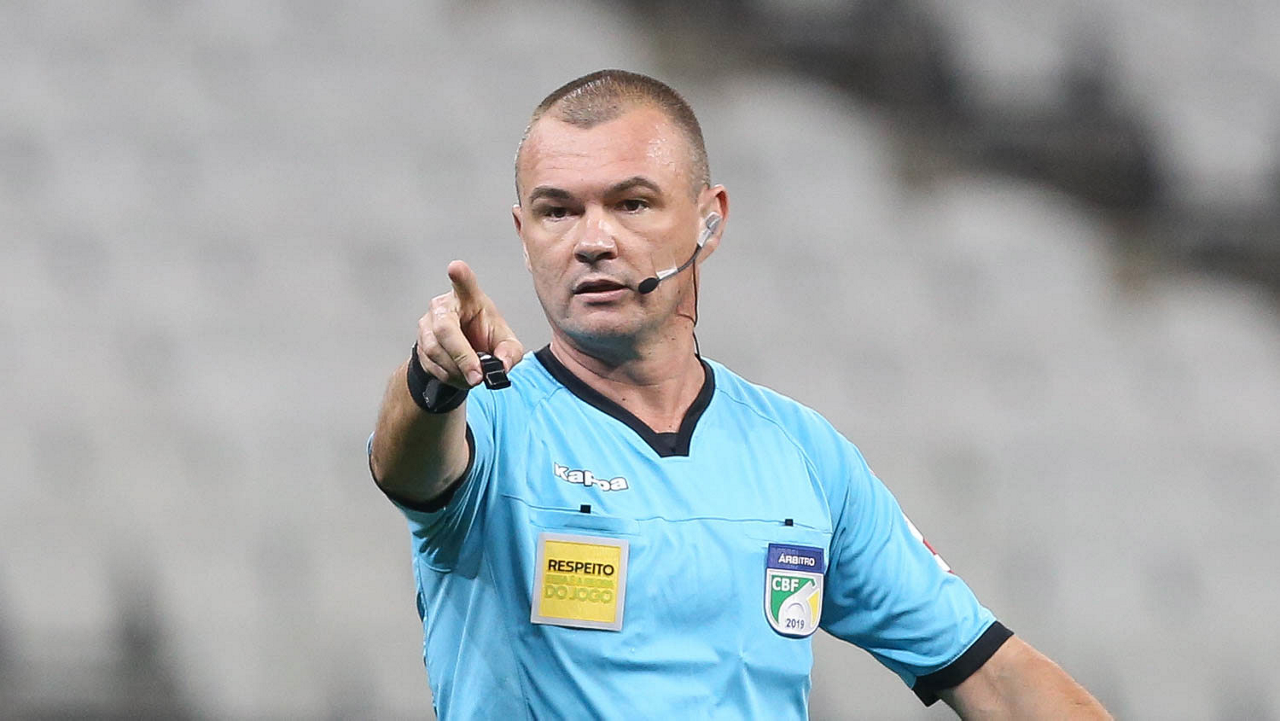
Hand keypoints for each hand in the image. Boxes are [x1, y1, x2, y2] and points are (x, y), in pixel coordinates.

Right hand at [416, 260, 523, 388]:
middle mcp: (443, 307)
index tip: (455, 267)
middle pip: (445, 327)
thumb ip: (510, 352)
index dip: (459, 275)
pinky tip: (460, 375)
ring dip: (457, 370)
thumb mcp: (505, 343)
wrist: (462, 354)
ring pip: (435, 350)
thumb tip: (502, 365)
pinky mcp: (419, 344)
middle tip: (477, 375)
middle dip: (462, 355)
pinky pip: (431, 364)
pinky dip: (449, 376)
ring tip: (473, 376)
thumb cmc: (483, 336)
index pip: (464, 283)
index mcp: (468, 298)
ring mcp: (427, 325)